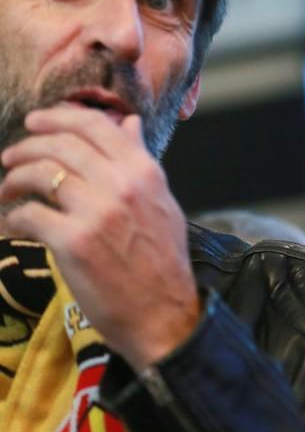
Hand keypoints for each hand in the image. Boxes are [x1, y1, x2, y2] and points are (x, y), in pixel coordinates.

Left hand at [0, 104, 198, 370]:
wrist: (163, 313)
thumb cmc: (162, 261)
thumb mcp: (161, 202)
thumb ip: (140, 161)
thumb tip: (130, 123)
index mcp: (144, 172)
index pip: (95, 126)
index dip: (58, 118)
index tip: (36, 123)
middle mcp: (121, 185)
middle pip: (61, 145)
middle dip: (26, 147)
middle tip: (10, 157)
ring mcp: (96, 213)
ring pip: (40, 174)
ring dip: (14, 179)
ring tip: (7, 190)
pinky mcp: (72, 242)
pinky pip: (28, 215)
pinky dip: (13, 218)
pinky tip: (13, 226)